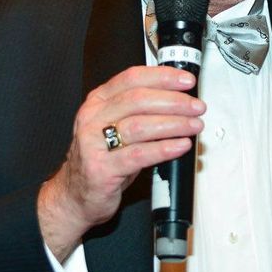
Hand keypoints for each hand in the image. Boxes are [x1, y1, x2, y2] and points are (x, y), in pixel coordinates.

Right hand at [38, 65, 204, 259]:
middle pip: (138, 100)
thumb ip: (140, 111)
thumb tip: (180, 101)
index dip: (163, 77)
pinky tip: (180, 146)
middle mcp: (94, 118)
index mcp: (99, 102)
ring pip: (140, 125)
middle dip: (174, 101)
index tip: (186, 81)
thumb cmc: (101, 159)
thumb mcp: (115, 127)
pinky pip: (139, 154)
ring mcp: (94, 143)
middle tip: (196, 107)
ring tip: (194, 125)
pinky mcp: (102, 168)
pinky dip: (164, 148)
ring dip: (174, 124)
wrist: (75, 195)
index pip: (132, 78)